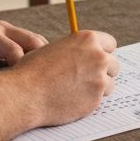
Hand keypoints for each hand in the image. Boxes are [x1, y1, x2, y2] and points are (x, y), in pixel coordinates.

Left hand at [0, 17, 46, 81]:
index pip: (15, 51)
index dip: (21, 71)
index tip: (21, 90)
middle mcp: (2, 27)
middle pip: (34, 41)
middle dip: (40, 63)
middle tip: (40, 86)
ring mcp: (7, 27)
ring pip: (36, 40)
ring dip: (41, 58)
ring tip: (39, 82)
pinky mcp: (9, 32)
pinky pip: (30, 41)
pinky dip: (36, 55)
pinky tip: (33, 73)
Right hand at [5, 30, 119, 126]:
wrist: (25, 93)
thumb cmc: (33, 71)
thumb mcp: (55, 49)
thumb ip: (75, 51)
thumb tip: (85, 56)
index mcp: (87, 39)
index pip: (110, 44)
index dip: (102, 52)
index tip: (96, 60)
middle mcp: (97, 56)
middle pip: (113, 65)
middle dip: (103, 72)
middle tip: (87, 79)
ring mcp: (99, 79)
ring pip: (109, 84)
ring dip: (97, 88)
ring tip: (76, 90)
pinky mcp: (96, 99)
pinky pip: (100, 100)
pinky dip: (89, 101)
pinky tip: (72, 100)